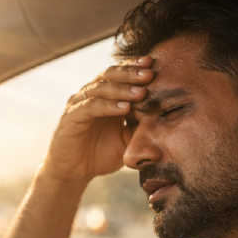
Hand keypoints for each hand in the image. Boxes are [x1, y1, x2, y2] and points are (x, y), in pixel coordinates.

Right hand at [42, 56, 153, 182]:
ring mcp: (79, 104)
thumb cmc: (100, 154)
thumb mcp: (128, 139)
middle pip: (110, 74)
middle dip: (131, 73)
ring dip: (122, 88)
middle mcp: (90, 95)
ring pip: (100, 88)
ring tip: (141, 92)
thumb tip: (167, 116)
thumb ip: (142, 126)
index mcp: (105, 95)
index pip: (120, 73)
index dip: (136, 67)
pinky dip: (108, 106)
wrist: (74, 172)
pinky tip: (124, 108)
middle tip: (150, 73)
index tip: (155, 64)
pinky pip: (90, 107)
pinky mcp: (70, 118)